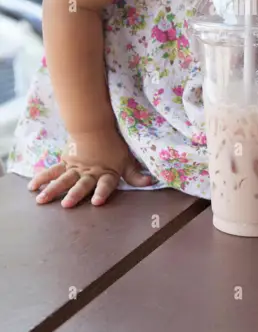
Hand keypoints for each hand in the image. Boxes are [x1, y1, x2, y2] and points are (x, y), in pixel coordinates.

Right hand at [28, 128, 154, 207]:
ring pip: (63, 179)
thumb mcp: (127, 160)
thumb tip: (151, 182)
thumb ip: (135, 174)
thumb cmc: (113, 145)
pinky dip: (42, 178)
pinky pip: (52, 171)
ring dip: (53, 190)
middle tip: (66, 205)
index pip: (105, 185)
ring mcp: (75, 168)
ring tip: (41, 200)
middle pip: (82, 184)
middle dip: (75, 194)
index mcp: (106, 173)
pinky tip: (33, 187)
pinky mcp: (65, 162)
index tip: (97, 202)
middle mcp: (90, 172)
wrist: (95, 125)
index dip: (102, 193)